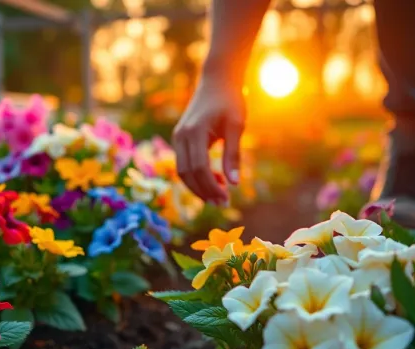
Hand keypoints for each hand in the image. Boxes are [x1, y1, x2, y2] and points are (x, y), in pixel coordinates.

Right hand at [172, 75, 244, 204]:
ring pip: (182, 171)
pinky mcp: (180, 138)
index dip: (211, 186)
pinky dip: (196, 176)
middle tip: (222, 203)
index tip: (226, 199)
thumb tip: (235, 184)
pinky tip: (215, 179)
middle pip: (187, 173)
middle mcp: (181, 135)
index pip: (199, 168)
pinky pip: (184, 163)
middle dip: (203, 191)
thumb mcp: (237, 126)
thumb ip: (233, 155)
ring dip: (198, 186)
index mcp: (195, 131)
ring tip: (219, 194)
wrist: (217, 80)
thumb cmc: (231, 100)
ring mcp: (178, 137)